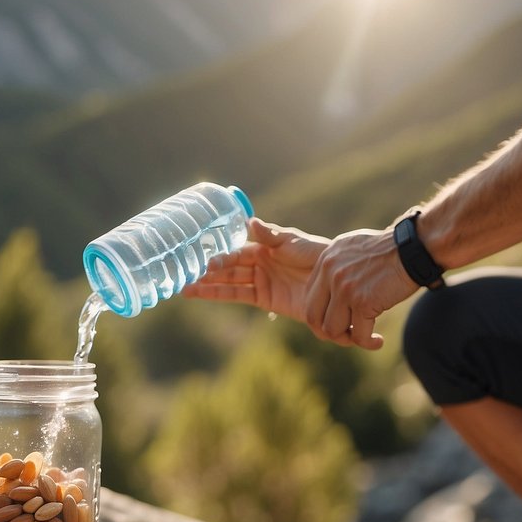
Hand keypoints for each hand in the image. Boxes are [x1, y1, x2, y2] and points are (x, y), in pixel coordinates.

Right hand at [181, 218, 327, 321]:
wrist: (336, 279)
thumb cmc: (316, 254)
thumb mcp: (293, 241)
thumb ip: (270, 236)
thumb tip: (249, 222)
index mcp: (264, 247)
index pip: (238, 252)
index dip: (223, 258)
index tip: (207, 264)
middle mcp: (259, 264)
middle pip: (229, 268)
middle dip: (209, 273)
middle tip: (188, 277)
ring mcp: (261, 281)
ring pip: (229, 283)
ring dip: (208, 286)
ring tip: (185, 289)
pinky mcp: (265, 299)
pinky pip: (238, 296)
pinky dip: (220, 295)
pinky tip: (202, 294)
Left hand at [304, 226, 418, 350]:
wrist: (415, 248)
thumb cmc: (391, 251)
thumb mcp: (354, 250)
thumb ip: (338, 268)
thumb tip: (330, 293)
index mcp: (325, 260)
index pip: (309, 298)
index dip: (321, 316)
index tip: (339, 321)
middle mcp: (330, 273)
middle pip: (314, 317)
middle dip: (329, 332)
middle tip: (347, 335)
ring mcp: (345, 288)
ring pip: (333, 330)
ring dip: (349, 338)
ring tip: (365, 336)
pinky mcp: (363, 302)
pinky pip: (358, 335)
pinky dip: (368, 343)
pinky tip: (378, 341)